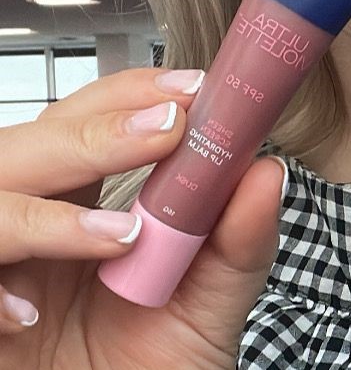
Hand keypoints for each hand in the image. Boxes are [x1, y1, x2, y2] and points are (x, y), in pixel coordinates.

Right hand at [0, 66, 284, 368]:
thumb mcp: (210, 309)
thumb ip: (239, 244)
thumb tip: (267, 172)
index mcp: (83, 210)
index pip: (89, 120)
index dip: (130, 95)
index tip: (191, 89)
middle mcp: (33, 232)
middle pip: (28, 144)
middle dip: (95, 129)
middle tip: (165, 130)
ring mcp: (2, 272)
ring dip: (45, 213)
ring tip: (121, 238)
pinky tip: (29, 317)